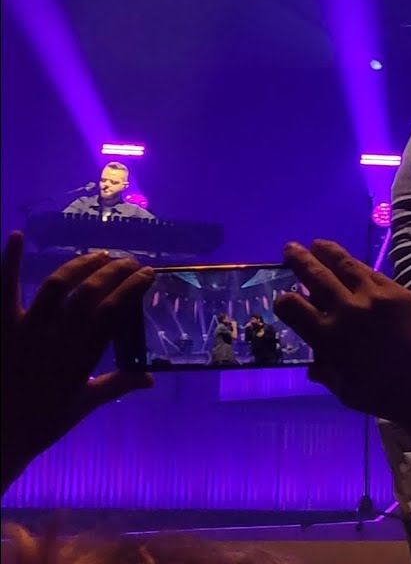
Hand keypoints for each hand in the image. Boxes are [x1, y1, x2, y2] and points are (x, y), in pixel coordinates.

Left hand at [1, 232, 153, 490]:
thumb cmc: (41, 423)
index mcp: (82, 357)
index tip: (148, 273)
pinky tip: (17, 235)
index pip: (115, 312)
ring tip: (97, 255)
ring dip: (80, 265)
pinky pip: (5, 288)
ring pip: (57, 285)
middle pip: (92, 293)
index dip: (133, 287)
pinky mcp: (2, 325)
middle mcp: (58, 337)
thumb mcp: (83, 405)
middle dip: (114, 271)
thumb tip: (149, 379)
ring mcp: (26, 329)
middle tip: (128, 261)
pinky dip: (10, 260)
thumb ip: (116, 386)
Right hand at [273, 240, 410, 449]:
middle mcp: (347, 311)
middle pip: (316, 277)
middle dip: (299, 260)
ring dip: (327, 252)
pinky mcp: (399, 293)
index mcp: (328, 338)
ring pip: (345, 265)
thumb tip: (314, 366)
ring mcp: (375, 298)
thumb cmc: (386, 397)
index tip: (283, 297)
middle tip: (290, 249)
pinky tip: (351, 262)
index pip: (293, 308)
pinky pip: (372, 272)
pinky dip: (357, 265)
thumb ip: (328, 373)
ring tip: (317, 244)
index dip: (284, 301)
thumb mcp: (346, 391)